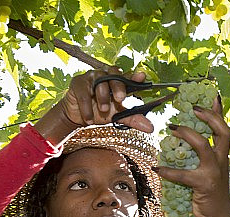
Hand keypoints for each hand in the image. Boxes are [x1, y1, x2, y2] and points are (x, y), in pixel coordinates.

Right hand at [34, 69, 153, 145]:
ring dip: (102, 98)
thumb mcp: (118, 116)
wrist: (79, 117)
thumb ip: (133, 119)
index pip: (128, 77)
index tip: (142, 76)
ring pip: (99, 82)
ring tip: (103, 110)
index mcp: (117, 82)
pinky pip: (84, 92)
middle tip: (120, 98)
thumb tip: (150, 128)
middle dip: (118, 86)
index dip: (134, 76)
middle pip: (114, 74)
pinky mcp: (78, 82)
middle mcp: (106, 75)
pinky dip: (87, 107)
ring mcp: (92, 77)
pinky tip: (89, 118)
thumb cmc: (100, 112)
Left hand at [154, 95, 229, 216]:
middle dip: (208, 116)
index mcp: (223, 155)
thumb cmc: (211, 193)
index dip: (219, 110)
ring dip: (187, 134)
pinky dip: (168, 171)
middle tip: (192, 108)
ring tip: (172, 128)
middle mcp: (222, 160)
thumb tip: (184, 142)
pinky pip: (184, 174)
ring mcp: (214, 172)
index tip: (212, 93)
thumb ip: (202, 157)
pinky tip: (156, 168)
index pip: (224, 127)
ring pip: (203, 146)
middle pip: (222, 131)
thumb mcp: (210, 172)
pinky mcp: (204, 185)